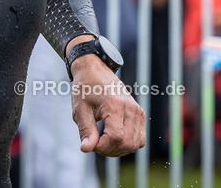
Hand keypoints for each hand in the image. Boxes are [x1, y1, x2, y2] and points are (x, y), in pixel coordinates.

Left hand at [68, 39, 145, 155]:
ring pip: (135, 144)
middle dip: (109, 150)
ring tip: (104, 142)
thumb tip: (87, 149)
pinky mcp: (140, 113)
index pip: (115, 137)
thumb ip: (86, 130)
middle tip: (95, 143)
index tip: (90, 144)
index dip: (102, 147)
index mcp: (114, 104)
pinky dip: (128, 144)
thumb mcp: (80, 110)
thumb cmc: (85, 89)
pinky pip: (140, 139)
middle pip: (126, 142)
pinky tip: (114, 139)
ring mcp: (138, 110)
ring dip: (119, 150)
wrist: (95, 71)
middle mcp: (130, 107)